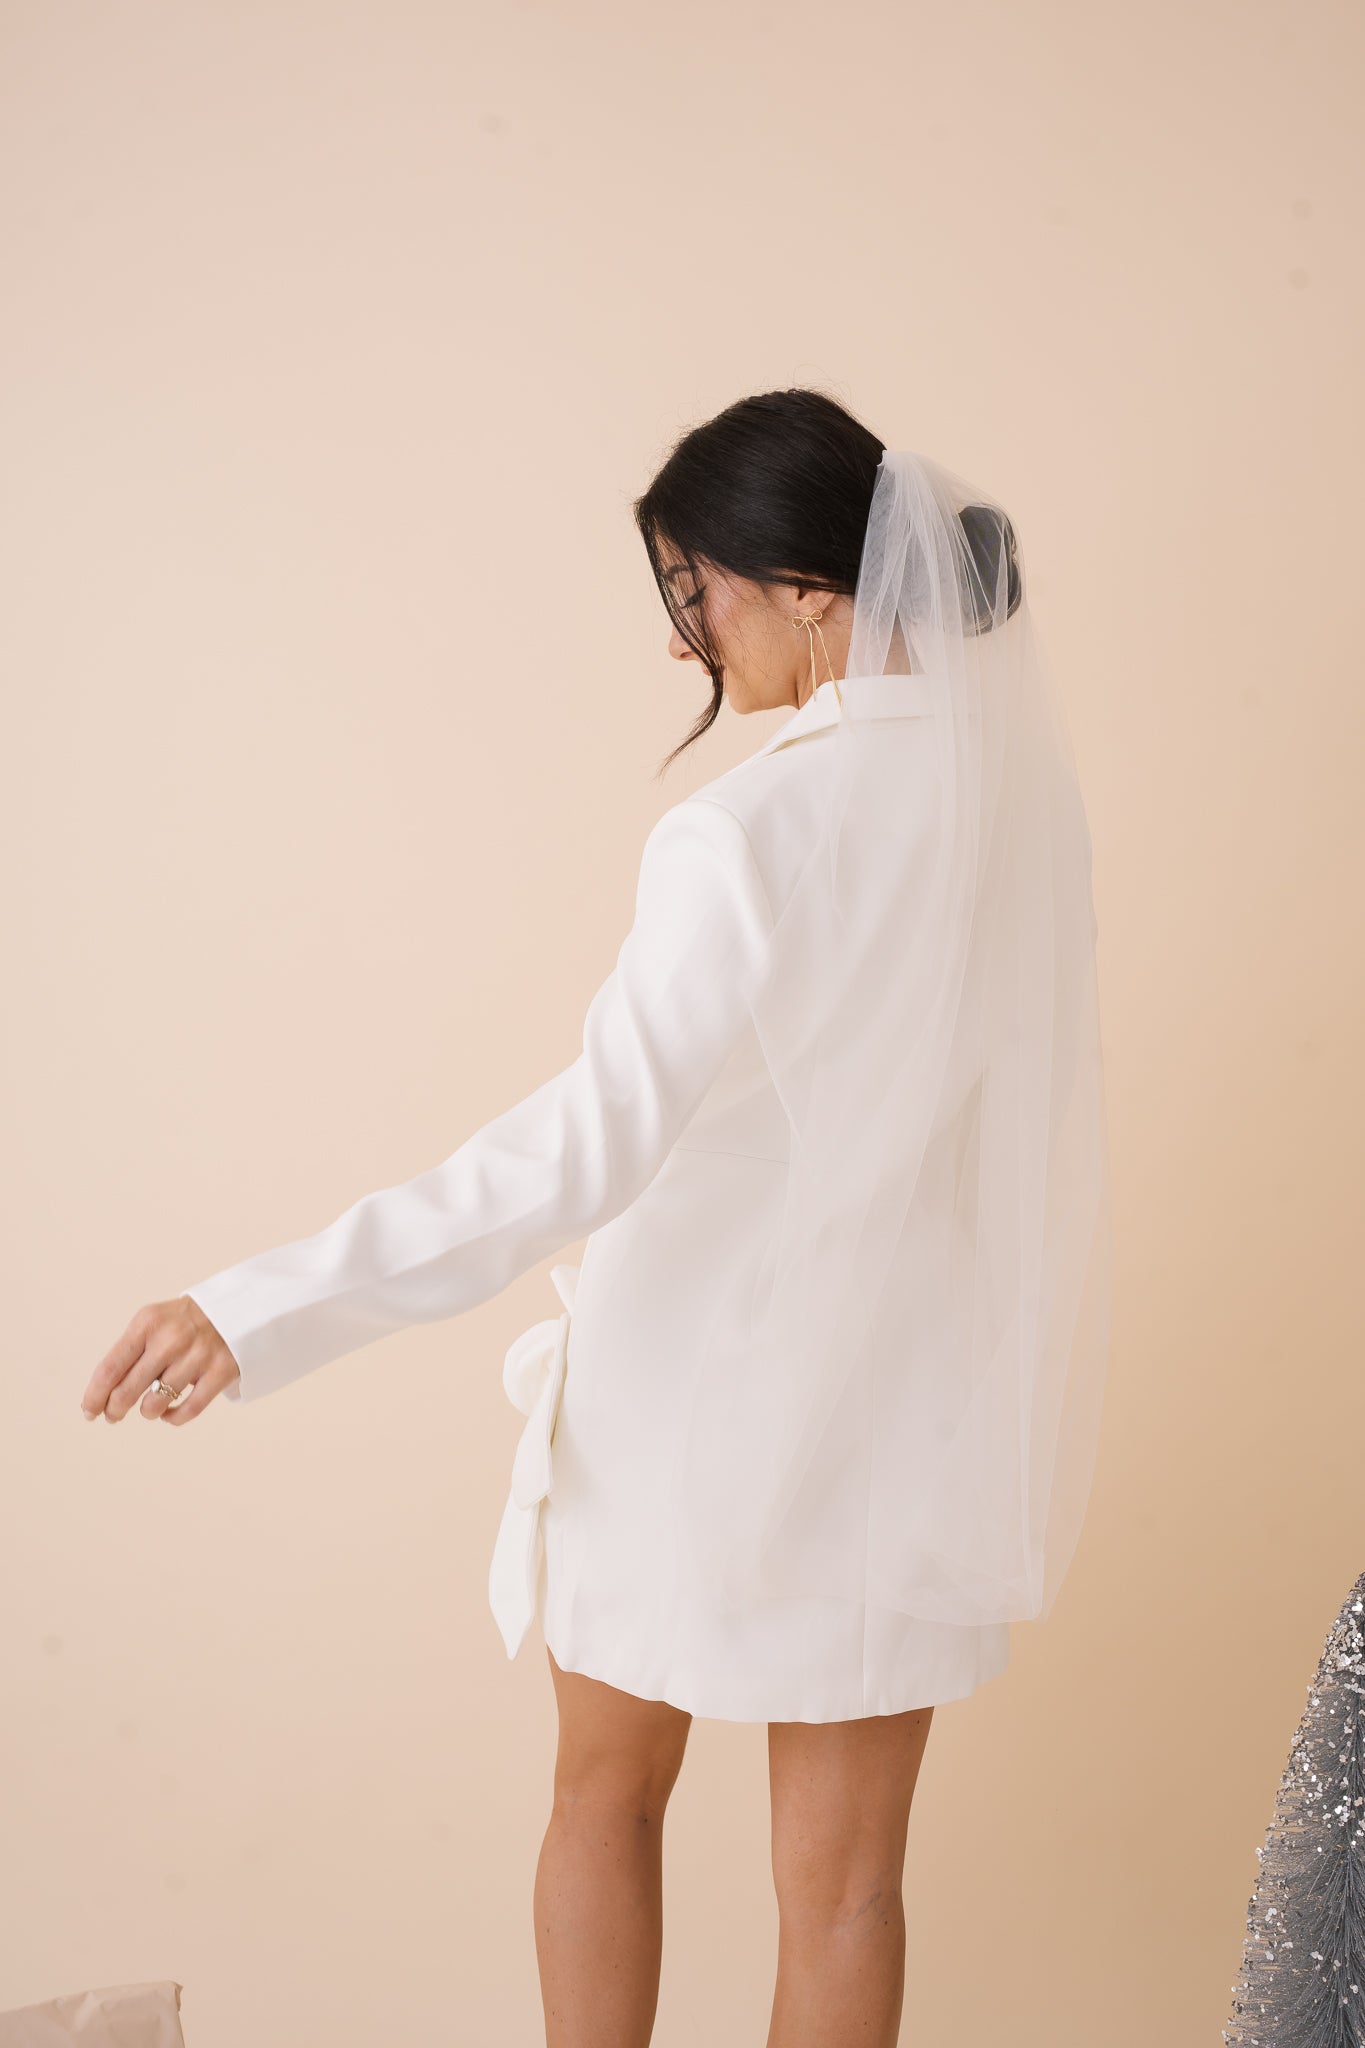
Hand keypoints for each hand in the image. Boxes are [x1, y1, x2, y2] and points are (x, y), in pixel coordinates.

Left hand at [81, 1296, 241, 1425]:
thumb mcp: (154, 1322)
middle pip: (126, 1391)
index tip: (88, 1411)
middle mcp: (171, 1339)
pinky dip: (172, 1418)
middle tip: (113, 1416)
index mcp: (148, 1323)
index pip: (109, 1368)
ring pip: (155, 1405)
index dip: (94, 1396)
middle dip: (114, 1410)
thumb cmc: (185, 1321)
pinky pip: (188, 1411)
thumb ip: (130, 1352)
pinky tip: (168, 1413)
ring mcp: (197, 1356)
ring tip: (149, 1408)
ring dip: (147, 1412)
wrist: (238, 1308)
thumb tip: (101, 1395)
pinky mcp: (221, 1372)